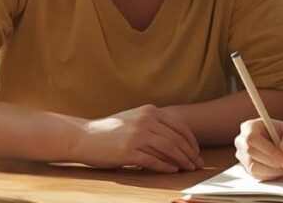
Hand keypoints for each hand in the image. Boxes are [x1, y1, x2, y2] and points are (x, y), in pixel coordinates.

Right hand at [72, 104, 203, 172]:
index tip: (197, 152)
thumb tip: (180, 142)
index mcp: (150, 111)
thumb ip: (156, 126)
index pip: (180, 127)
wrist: (84, 137)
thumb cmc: (111, 131)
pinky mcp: (128, 151)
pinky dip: (165, 166)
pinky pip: (152, 160)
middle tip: (197, 164)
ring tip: (188, 168)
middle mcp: (145, 121)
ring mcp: (136, 136)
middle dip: (190, 154)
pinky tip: (172, 170)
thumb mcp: (136, 119)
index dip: (191, 141)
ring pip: (168, 149)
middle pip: (176, 139)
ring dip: (181, 161)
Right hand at [234, 118, 282, 180]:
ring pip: (253, 168)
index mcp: (251, 126)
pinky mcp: (249, 169)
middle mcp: (243, 141)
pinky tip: (282, 170)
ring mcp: (244, 156)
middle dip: (272, 162)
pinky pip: (258, 176)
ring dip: (273, 171)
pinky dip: (272, 176)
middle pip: (251, 154)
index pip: (252, 139)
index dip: (267, 150)